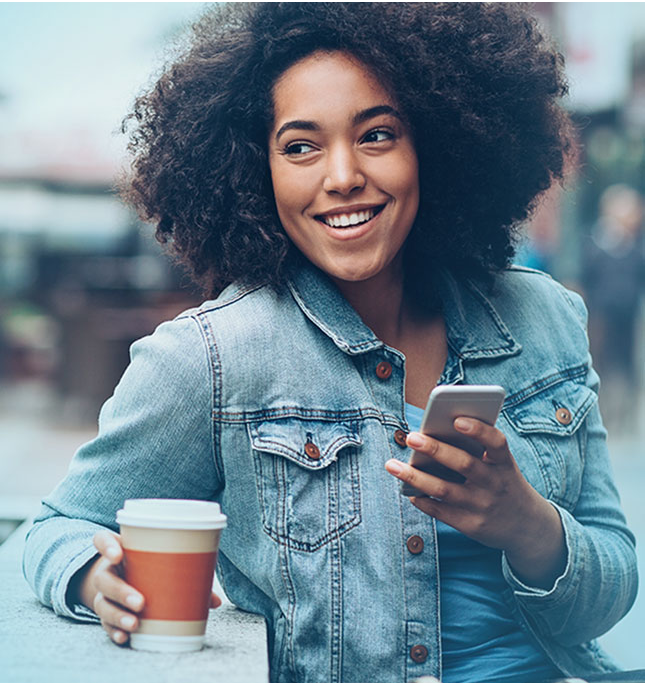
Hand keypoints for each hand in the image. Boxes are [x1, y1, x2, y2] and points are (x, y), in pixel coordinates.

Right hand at [76, 531, 221, 645]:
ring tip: (135, 623)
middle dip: (121, 591)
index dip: (106, 546)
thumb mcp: (160, 562)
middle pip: (105, 579)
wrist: (121, 578)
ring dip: (117, 614)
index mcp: (119, 549)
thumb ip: (187, 574)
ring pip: (102, 603)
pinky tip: (125, 637)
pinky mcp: (105, 611)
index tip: (118, 554)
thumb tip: (216, 601)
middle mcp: (107, 570)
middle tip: (141, 602)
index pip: (101, 541)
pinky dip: (114, 630)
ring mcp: (103, 592)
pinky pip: (103, 623)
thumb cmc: (147, 565)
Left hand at [385, 417, 565, 587]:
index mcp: (504, 463)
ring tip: (391, 465)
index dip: (479, 430)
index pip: (496, 443)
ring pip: (444, 489)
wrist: (528, 526)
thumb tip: (432, 435)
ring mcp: (483, 506)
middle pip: (463, 464)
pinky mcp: (472, 526)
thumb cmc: (503, 482)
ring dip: (415, 476)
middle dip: (435, 449)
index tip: (457, 419)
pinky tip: (408, 490)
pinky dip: (423, 501)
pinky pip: (441, 512)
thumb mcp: (501, 465)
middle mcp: (495, 484)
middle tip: (411, 437)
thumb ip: (476, 450)